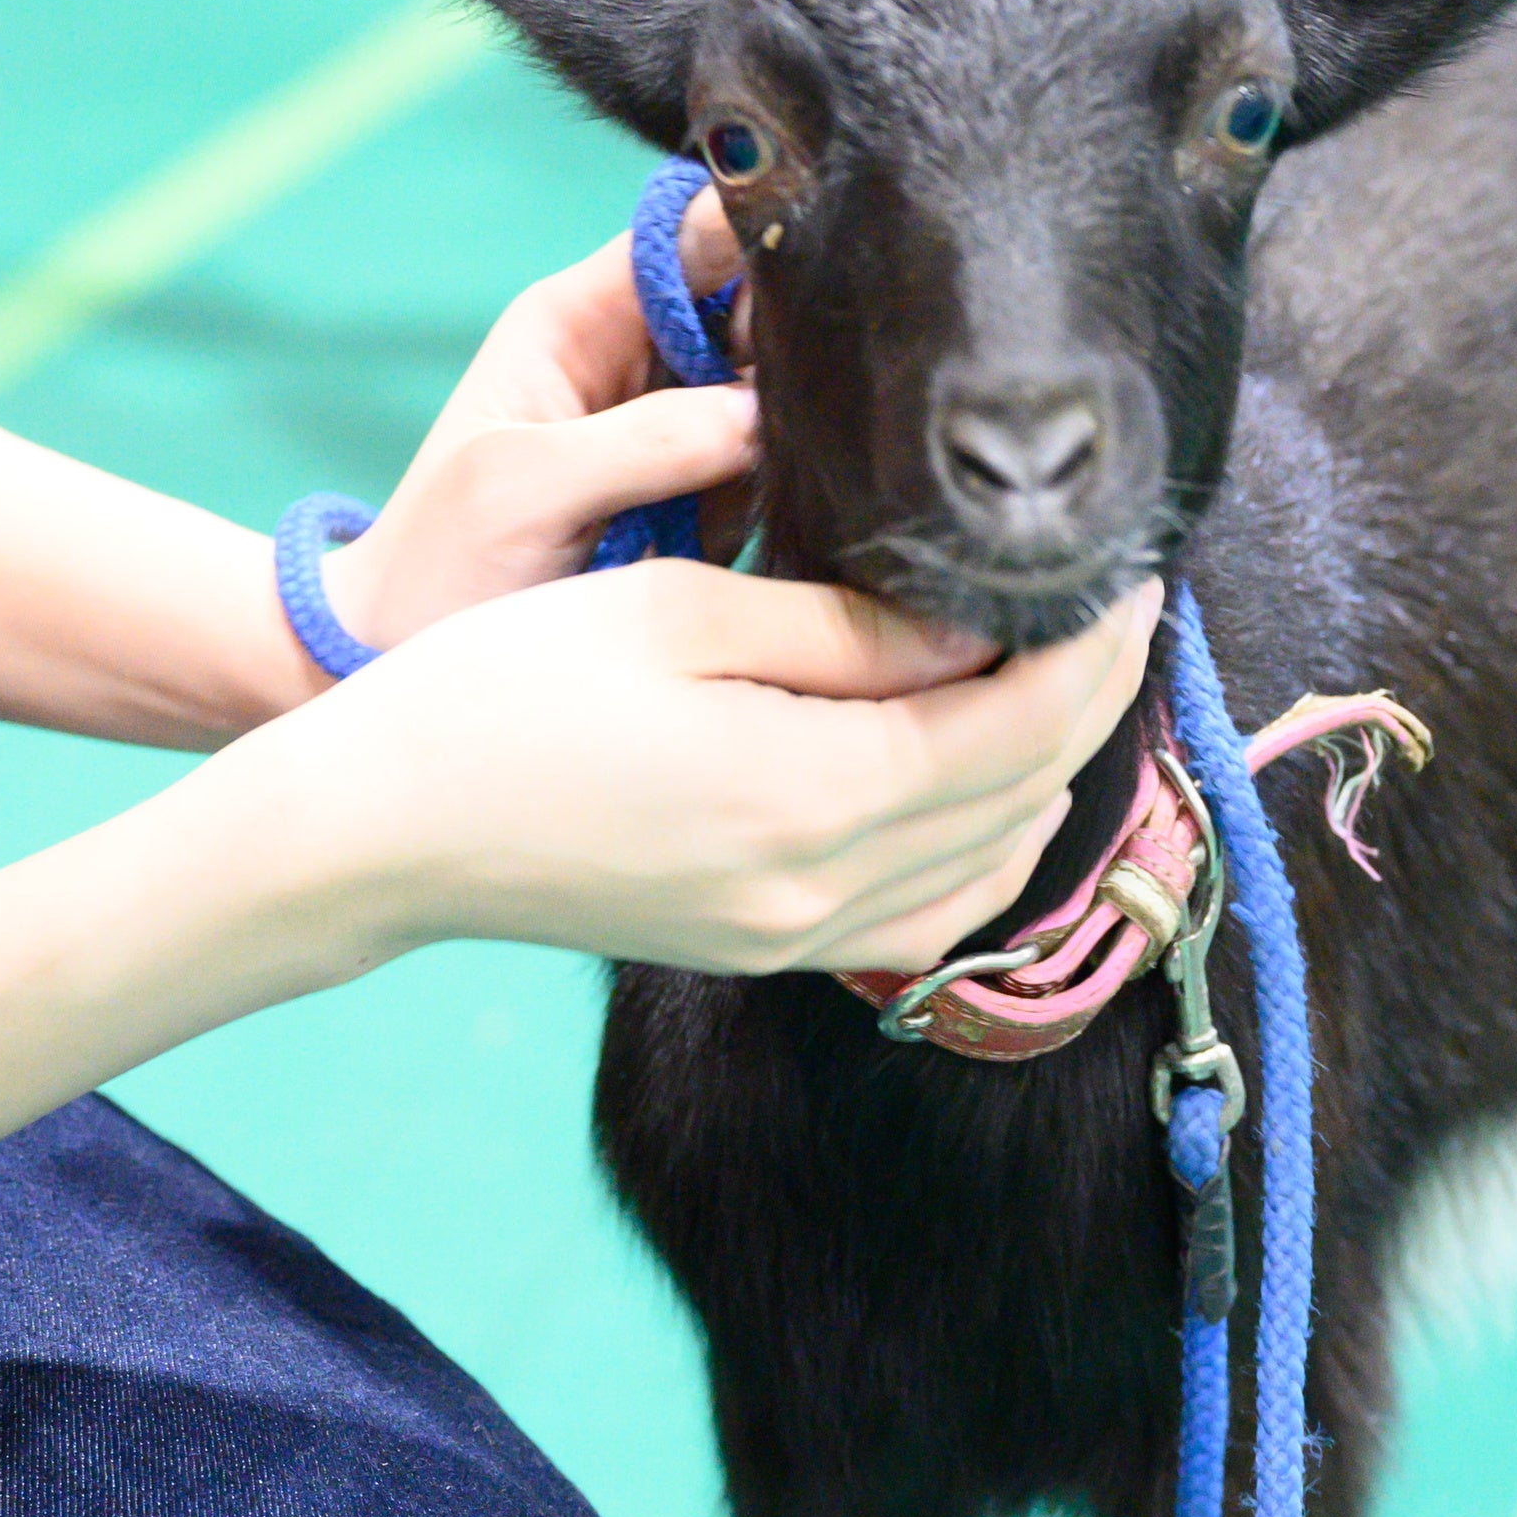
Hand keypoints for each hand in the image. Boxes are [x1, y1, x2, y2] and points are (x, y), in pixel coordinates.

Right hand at [226, 569, 1162, 979]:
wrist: (385, 828)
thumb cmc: (505, 691)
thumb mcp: (677, 614)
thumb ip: (844, 628)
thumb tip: (979, 625)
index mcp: (811, 794)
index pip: (1021, 721)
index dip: (1097, 644)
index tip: (1131, 565)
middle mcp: (824, 889)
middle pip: (1024, 796)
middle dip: (1090, 695)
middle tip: (1116, 599)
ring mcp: (796, 936)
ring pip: (991, 866)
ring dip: (1045, 771)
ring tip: (1061, 670)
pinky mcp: (765, 951)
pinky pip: (928, 913)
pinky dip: (985, 844)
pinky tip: (982, 775)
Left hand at [319, 196, 754, 653]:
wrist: (404, 656)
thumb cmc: (441, 560)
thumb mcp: (527, 485)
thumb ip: (645, 441)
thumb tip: (764, 413)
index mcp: (578, 320)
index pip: (686, 236)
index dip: (754, 230)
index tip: (818, 265)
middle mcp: (636, 361)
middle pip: (752, 308)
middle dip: (787, 344)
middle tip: (797, 402)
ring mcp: (674, 429)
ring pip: (776, 390)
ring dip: (794, 425)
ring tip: (770, 476)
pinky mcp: (703, 497)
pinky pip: (773, 469)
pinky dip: (786, 488)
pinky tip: (768, 517)